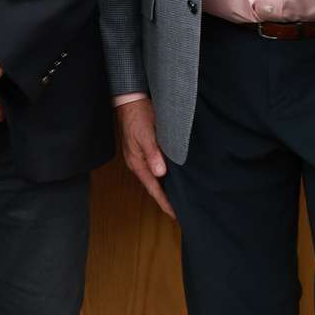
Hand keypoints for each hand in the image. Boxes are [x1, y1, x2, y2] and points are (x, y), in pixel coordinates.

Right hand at [115, 97, 174, 218]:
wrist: (132, 100)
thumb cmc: (137, 116)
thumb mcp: (146, 134)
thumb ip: (153, 154)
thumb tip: (160, 173)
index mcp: (137, 163)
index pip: (153, 188)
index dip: (164, 202)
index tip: (175, 214)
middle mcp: (139, 163)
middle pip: (154, 187)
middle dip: (166, 200)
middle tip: (182, 212)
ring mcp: (143, 158)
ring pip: (157, 179)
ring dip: (167, 189)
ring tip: (181, 199)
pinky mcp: (149, 151)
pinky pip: (158, 169)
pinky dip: (166, 177)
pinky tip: (174, 179)